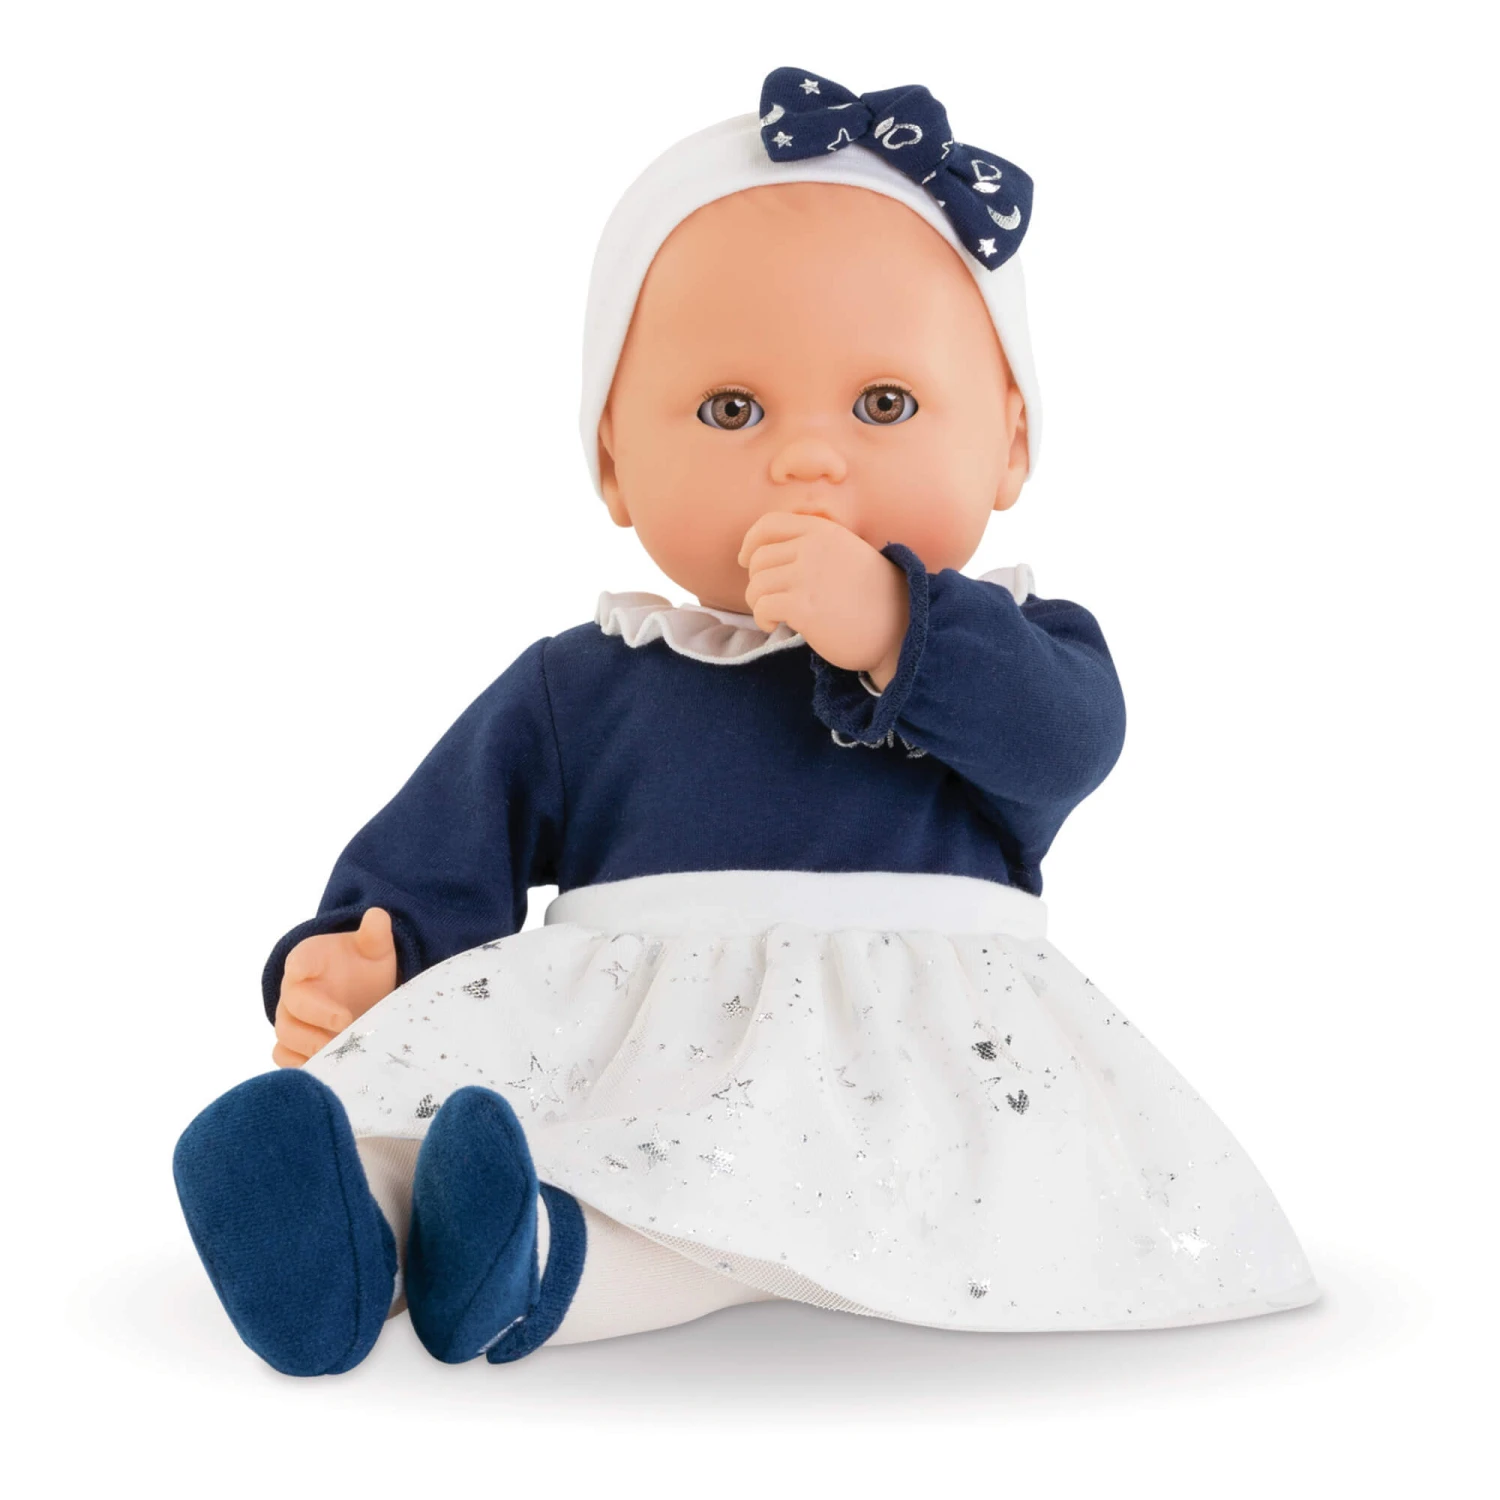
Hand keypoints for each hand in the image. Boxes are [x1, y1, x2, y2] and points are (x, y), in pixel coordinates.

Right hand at [272, 907, 397, 1067]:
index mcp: (308, 959)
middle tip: (346, 1029)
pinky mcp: (293, 1043)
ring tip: (340, 1054)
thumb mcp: (374, 948)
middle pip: (291, 1009)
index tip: (330, 1000)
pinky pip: (285, 1057)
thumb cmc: (363, 964)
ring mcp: (291, 1018)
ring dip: (310, 1048)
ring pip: (286, 1037)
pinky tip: (328, 1071)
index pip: (298, 963)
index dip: (306, 976)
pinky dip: (301, 1065)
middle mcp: (292, 990)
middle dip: (316, 1022)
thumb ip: (375, 933)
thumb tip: (377, 916)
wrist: (362, 989)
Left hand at [739, 511, 909, 686]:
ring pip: (756, 584)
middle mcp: (812, 548)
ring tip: (775, 615)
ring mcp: (807, 576)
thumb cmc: (872, 597)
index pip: (768, 524)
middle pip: (758, 559)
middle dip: (758, 581)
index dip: (750, 543)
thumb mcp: (846, 554)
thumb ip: (814, 547)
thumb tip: (767, 556)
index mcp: (822, 531)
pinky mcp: (804, 607)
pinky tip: (776, 625)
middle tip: (773, 599)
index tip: (746, 561)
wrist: (900, 627)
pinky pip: (762, 606)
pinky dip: (763, 618)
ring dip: (759, 603)